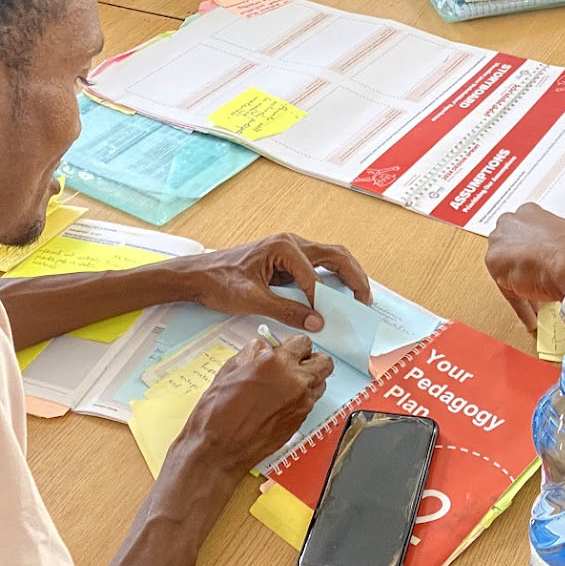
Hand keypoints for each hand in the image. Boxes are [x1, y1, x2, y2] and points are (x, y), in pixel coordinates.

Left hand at [172, 233, 371, 331]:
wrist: (199, 275)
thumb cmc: (220, 282)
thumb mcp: (252, 299)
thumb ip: (287, 311)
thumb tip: (317, 322)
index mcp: (283, 247)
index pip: (313, 275)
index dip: (321, 299)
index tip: (326, 320)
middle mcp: (291, 243)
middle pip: (335, 255)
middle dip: (353, 277)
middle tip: (365, 300)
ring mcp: (290, 249)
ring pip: (329, 258)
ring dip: (346, 275)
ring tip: (359, 297)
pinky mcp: (288, 259)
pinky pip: (317, 266)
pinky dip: (331, 279)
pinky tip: (336, 295)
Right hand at [184, 334, 332, 472]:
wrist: (219, 451)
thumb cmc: (217, 414)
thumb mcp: (229, 370)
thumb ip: (252, 353)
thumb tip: (264, 347)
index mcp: (276, 364)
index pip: (303, 342)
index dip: (293, 345)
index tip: (286, 350)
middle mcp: (295, 382)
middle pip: (324, 362)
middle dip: (311, 359)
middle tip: (295, 363)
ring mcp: (301, 404)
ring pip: (321, 383)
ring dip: (309, 380)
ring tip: (288, 385)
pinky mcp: (300, 421)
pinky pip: (311, 402)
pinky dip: (302, 398)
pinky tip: (280, 403)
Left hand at [484, 202, 564, 331]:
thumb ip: (560, 243)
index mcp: (530, 212)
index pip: (525, 232)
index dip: (533, 251)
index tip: (540, 262)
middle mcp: (511, 223)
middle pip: (510, 247)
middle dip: (521, 265)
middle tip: (535, 281)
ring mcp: (500, 243)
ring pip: (507, 269)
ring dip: (519, 285)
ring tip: (536, 302)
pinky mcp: (495, 266)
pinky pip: (508, 291)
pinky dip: (521, 305)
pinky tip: (532, 316)